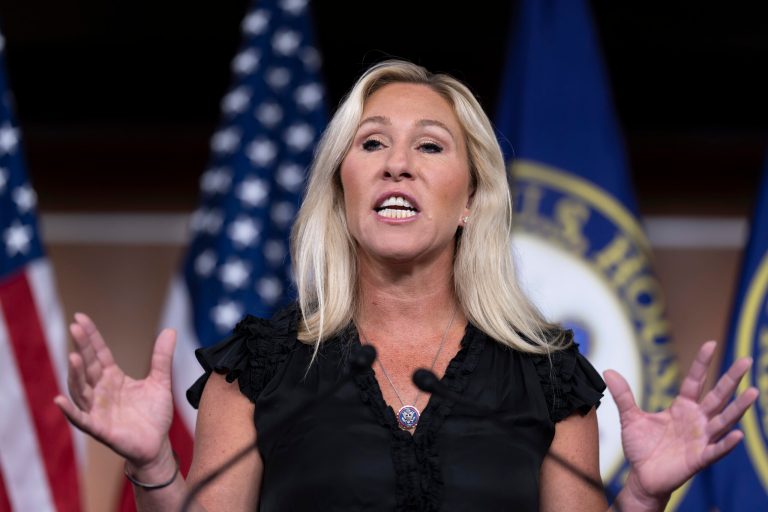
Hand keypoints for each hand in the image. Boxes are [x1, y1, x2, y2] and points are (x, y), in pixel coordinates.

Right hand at [54, 313, 175, 466]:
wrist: (157, 444)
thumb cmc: (154, 414)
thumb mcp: (161, 382)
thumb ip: (162, 357)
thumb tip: (170, 330)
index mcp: (113, 378)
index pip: (99, 353)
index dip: (90, 337)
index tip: (80, 318)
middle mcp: (100, 391)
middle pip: (88, 366)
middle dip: (81, 347)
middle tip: (75, 327)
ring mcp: (97, 409)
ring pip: (81, 389)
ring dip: (75, 375)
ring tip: (73, 357)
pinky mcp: (99, 428)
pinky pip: (81, 419)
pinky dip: (70, 411)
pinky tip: (59, 400)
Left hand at [604, 341, 758, 502]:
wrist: (642, 476)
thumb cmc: (641, 447)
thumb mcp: (630, 418)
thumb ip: (624, 395)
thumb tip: (609, 371)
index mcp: (682, 407)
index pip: (694, 380)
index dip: (702, 363)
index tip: (710, 344)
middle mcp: (696, 420)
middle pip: (717, 396)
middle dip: (731, 379)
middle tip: (746, 360)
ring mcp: (700, 439)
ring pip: (724, 420)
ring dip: (738, 407)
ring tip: (753, 391)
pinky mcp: (699, 458)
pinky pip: (716, 450)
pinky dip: (727, 443)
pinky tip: (738, 434)